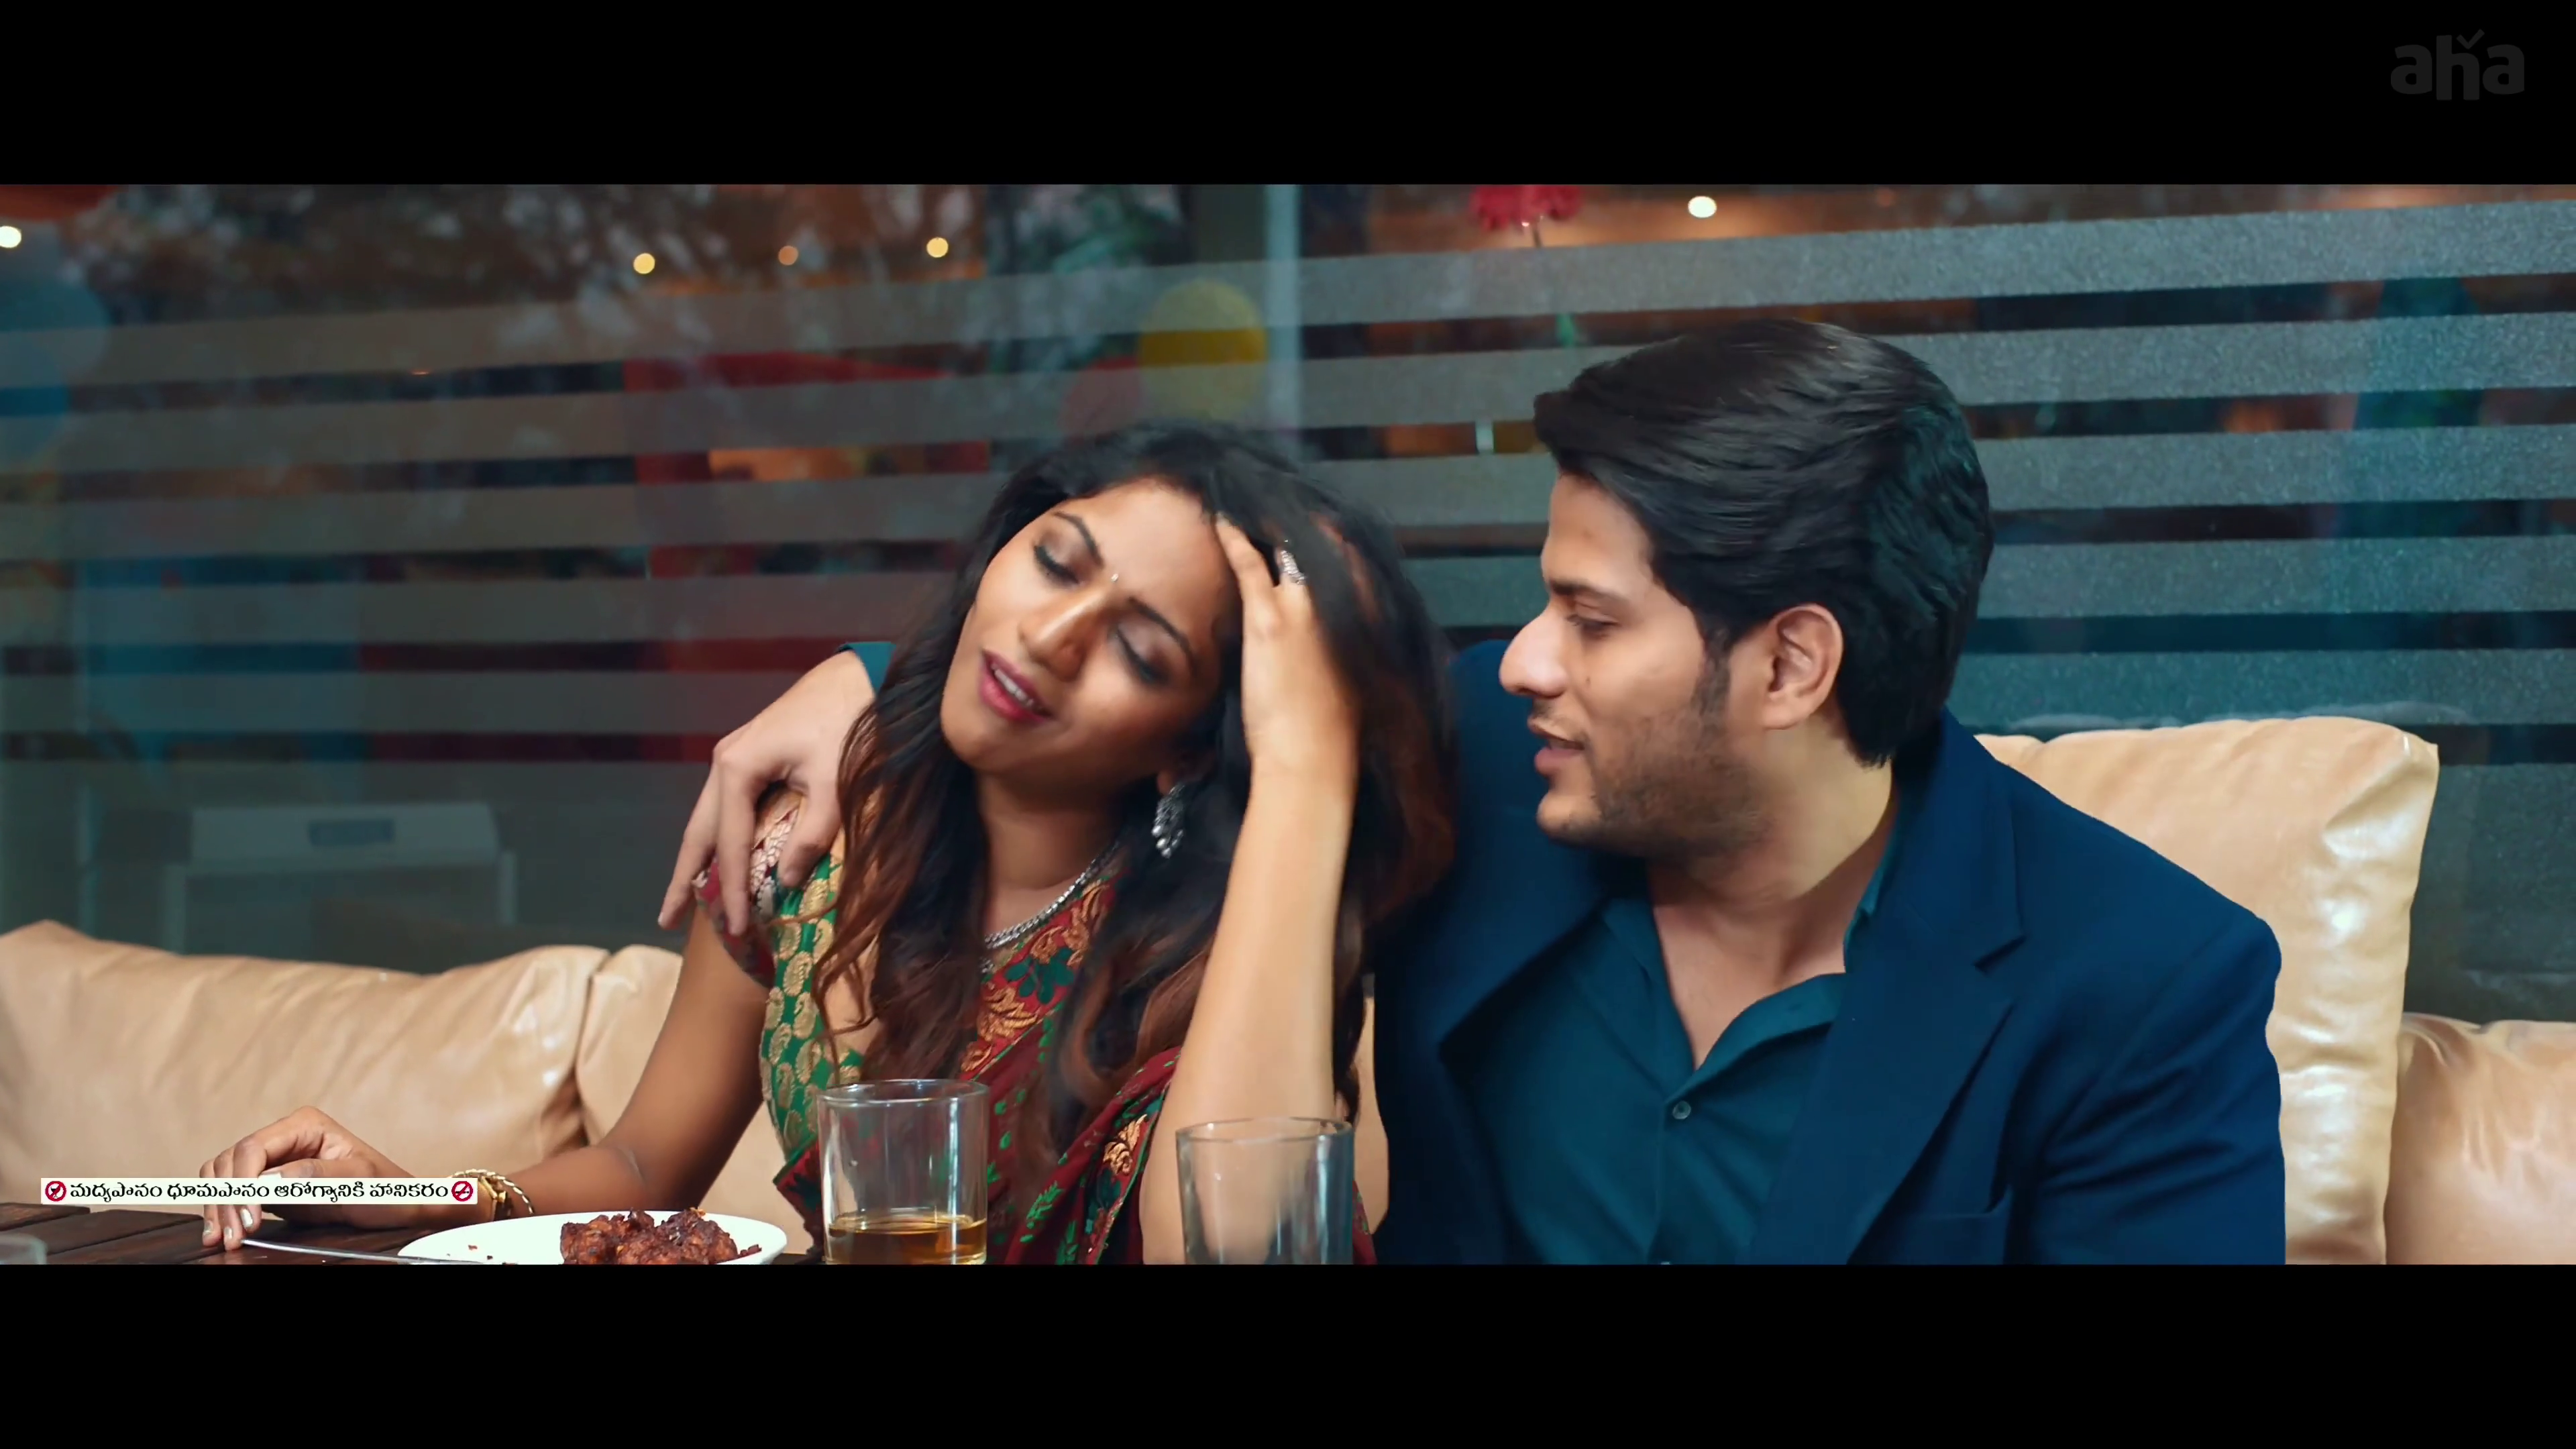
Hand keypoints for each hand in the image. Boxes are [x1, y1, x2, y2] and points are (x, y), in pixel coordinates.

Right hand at [196, 1107, 473, 1249]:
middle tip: (231, 1236)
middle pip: (232, 1162)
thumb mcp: (358, 1180)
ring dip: (218, 1206)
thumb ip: (316, 1174)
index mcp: (305, 1125)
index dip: (243, 1182)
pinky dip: (221, 1209)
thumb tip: (272, 1176)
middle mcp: (284, 1136)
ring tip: (221, 1239)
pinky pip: (231, 1191)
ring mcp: (273, 1158)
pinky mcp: (267, 1183)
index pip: (254, 1147)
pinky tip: (220, 1232)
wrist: (395, 1206)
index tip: (247, 1216)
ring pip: (223, 1175)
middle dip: (226, 1199)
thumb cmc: (384, 1188)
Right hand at [658, 648, 874, 936]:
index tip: (735, 930)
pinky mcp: (748, 757)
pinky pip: (724, 808)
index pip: (729, 844)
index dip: (731, 891)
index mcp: (738, 768)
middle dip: (683, 879)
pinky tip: (717, 862)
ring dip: (696, 860)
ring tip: (682, 901)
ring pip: (706, 820)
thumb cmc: (848, 726)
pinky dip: (718, 839)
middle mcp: (724, 763)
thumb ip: (812, 834)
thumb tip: (787, 882)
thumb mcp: (834, 784)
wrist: (857, 678)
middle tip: (666, 921)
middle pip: (697, 833)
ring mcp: (732, 758)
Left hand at [1213, 517, 1361, 789]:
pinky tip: (1222, 521)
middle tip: (1280, 510)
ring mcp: (1304, 608)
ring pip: (1288, 549)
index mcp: (1363, 624)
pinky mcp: (1270, 618)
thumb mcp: (1350, 685)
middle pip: (1324, 549)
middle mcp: (1339, 606)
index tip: (1318, 530)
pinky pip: (1251, 565)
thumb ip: (1340, 655)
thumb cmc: (1331, 734)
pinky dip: (1236, 540)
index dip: (1334, 544)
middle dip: (1304, 527)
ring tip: (1252, 508)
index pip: (1352, 567)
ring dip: (1269, 528)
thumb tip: (1327, 647)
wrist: (1313, 758)